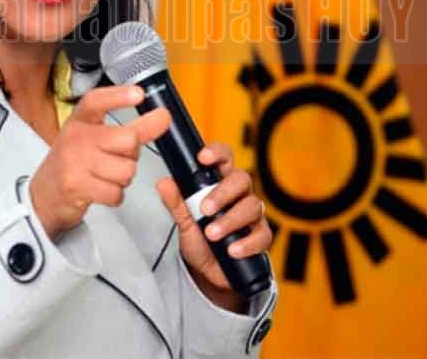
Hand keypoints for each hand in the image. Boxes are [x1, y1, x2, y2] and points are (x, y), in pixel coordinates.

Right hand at [29, 85, 171, 240]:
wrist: (46, 193)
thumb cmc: (76, 161)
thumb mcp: (99, 138)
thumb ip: (136, 128)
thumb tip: (163, 117)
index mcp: (80, 120)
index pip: (96, 101)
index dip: (118, 96)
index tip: (139, 94)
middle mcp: (75, 137)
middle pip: (128, 140)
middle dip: (132, 154)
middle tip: (115, 158)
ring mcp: (73, 161)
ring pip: (126, 170)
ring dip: (122, 179)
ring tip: (104, 176)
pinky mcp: (75, 185)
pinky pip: (116, 192)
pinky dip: (115, 195)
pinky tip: (100, 189)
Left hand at [155, 142, 271, 305]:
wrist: (209, 271)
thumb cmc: (200, 239)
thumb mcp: (184, 221)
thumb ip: (176, 202)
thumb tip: (164, 182)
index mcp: (220, 183)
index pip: (224, 159)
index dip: (217, 153)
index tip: (202, 158)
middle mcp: (239, 195)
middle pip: (241, 179)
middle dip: (223, 193)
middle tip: (204, 209)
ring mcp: (252, 215)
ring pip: (252, 206)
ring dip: (230, 220)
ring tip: (212, 234)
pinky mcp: (260, 237)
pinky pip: (262, 235)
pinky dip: (247, 243)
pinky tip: (232, 250)